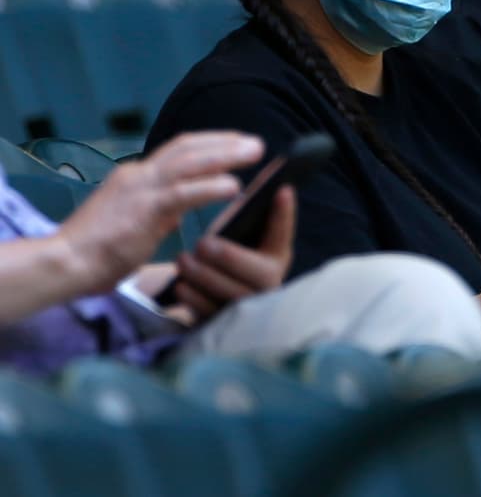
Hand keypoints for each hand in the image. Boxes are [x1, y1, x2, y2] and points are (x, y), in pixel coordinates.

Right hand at [55, 132, 264, 294]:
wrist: (63, 263)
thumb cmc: (94, 252)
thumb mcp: (131, 224)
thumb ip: (156, 214)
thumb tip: (178, 213)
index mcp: (134, 177)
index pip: (177, 150)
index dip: (209, 143)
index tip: (236, 142)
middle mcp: (138, 175)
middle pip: (188, 147)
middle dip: (225, 142)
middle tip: (255, 143)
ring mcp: (140, 189)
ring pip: (190, 162)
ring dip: (226, 155)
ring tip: (255, 153)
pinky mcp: (143, 209)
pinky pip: (184, 193)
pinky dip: (212, 187)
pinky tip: (235, 187)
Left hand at [169, 185, 295, 322]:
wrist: (207, 299)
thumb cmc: (224, 257)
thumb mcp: (236, 232)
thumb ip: (246, 210)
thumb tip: (263, 171)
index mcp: (276, 255)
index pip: (284, 232)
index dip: (284, 213)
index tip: (282, 189)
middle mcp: (269, 283)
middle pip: (255, 272)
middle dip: (227, 256)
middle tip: (203, 243)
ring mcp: (249, 307)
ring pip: (231, 294)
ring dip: (203, 275)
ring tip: (184, 261)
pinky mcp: (226, 325)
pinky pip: (209, 313)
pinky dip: (192, 296)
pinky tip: (181, 285)